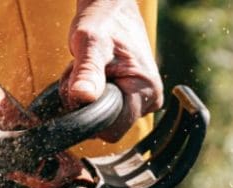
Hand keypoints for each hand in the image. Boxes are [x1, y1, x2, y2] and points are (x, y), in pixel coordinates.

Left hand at [63, 0, 163, 141]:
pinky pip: (109, 111)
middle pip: (108, 127)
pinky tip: (96, 77)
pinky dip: (95, 98)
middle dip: (87, 106)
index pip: (113, 130)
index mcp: (145, 91)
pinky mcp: (136, 99)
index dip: (90, 117)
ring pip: (106, 120)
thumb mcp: (90, 44)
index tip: (81, 89)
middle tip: (83, 75)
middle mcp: (150, 100)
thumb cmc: (103, 22)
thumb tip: (83, 97)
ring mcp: (144, 101)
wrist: (112, 9)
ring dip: (88, 101)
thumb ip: (87, 72)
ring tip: (89, 73)